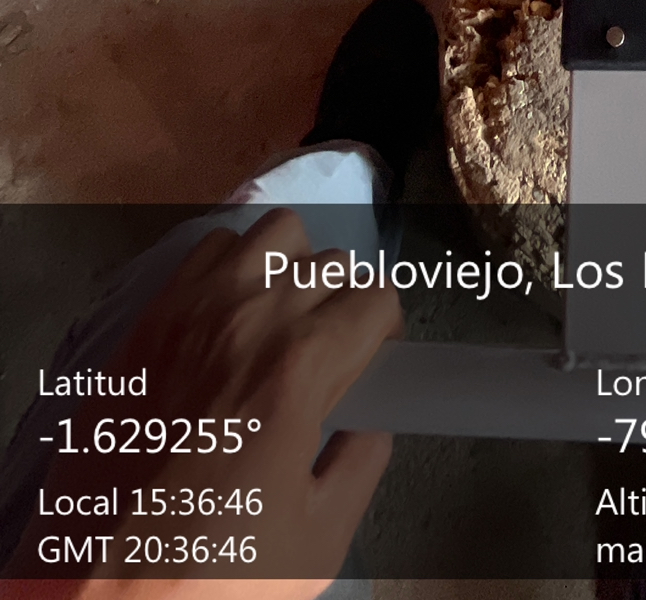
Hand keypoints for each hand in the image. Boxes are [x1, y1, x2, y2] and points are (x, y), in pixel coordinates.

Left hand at [10, 208, 401, 593]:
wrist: (105, 589)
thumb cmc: (215, 570)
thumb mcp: (318, 537)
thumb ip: (361, 464)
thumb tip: (369, 427)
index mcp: (299, 366)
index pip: (375, 299)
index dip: (385, 333)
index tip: (374, 363)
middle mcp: (248, 317)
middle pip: (330, 263)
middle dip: (344, 305)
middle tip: (333, 356)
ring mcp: (191, 309)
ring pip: (272, 235)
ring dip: (292, 267)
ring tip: (284, 321)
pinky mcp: (148, 319)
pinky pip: (208, 251)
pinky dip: (233, 267)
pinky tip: (230, 316)